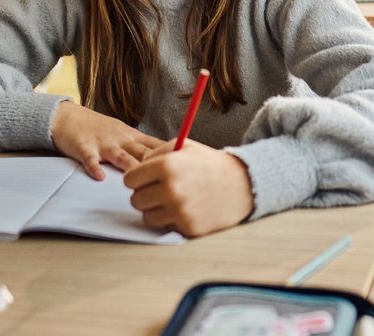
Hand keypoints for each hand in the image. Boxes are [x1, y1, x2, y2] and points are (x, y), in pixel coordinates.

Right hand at [50, 100, 165, 179]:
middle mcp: (122, 139)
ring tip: (138, 180)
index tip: (185, 168)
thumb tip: (168, 159)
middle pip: (143, 153)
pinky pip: (90, 159)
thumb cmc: (100, 129)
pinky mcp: (84, 148)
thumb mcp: (126, 133)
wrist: (69, 117)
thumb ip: (144, 146)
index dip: (171, 157)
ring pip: (120, 156)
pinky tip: (99, 177)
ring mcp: (103, 143)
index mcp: (134, 137)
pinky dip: (94, 168)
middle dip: (156, 166)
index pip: (157, 146)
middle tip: (168, 179)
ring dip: (130, 167)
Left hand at [125, 142, 254, 237]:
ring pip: (147, 217)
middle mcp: (171, 189)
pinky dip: (172, 220)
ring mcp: (180, 211)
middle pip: (135, 200)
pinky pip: (165, 227)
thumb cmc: (211, 164)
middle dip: (146, 194)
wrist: (243, 183)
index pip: (130, 180)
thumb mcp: (184, 146)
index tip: (147, 178)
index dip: (138, 178)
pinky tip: (186, 209)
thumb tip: (136, 168)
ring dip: (156, 210)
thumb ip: (156, 154)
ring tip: (173, 200)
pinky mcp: (188, 227)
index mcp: (167, 166)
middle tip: (161, 190)